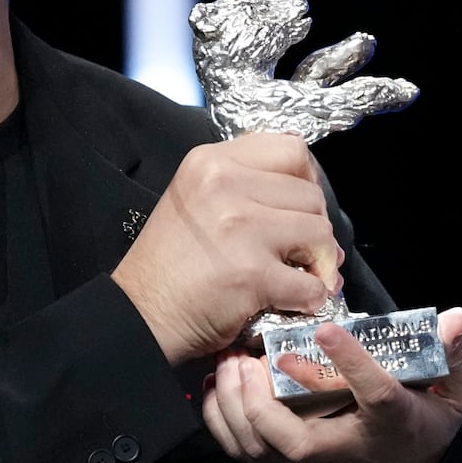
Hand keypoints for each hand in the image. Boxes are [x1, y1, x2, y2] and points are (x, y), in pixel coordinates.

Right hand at [110, 132, 338, 363]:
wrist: (141, 313)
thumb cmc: (169, 262)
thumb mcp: (195, 197)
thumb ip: (245, 184)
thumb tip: (315, 201)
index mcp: (211, 161)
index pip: (291, 149)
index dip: (307, 180)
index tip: (298, 206)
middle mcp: (225, 184)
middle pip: (311, 194)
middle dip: (313, 226)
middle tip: (297, 251)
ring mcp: (240, 227)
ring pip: (320, 233)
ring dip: (318, 262)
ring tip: (296, 274)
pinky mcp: (252, 273)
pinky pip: (312, 284)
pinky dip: (310, 299)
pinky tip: (290, 302)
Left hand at [201, 307, 461, 462]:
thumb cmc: (422, 426)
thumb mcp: (451, 395)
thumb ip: (449, 356)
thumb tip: (456, 318)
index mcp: (394, 424)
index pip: (378, 394)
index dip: (353, 361)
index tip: (327, 328)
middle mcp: (348, 452)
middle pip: (296, 438)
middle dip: (261, 396)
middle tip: (244, 352)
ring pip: (260, 447)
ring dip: (234, 402)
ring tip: (227, 362)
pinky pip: (242, 451)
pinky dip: (221, 419)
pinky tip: (219, 385)